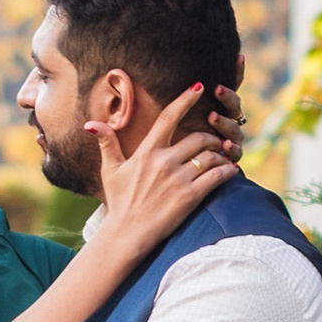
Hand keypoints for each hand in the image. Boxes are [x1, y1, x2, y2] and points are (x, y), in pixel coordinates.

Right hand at [89, 82, 242, 252]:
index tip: (199, 87)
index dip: (186, 99)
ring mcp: (178, 179)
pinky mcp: (190, 197)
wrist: (127, 234)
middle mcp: (164, 161)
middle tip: (216, 141)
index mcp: (147, 151)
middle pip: (199, 137)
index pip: (169, 117)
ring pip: (211, 155)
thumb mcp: (110, 170)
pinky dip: (228, 171)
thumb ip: (106, 143)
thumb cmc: (119, 202)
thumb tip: (91, 123)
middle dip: (212, 137)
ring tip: (224, 157)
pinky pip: (217, 176)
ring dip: (221, 154)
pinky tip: (231, 170)